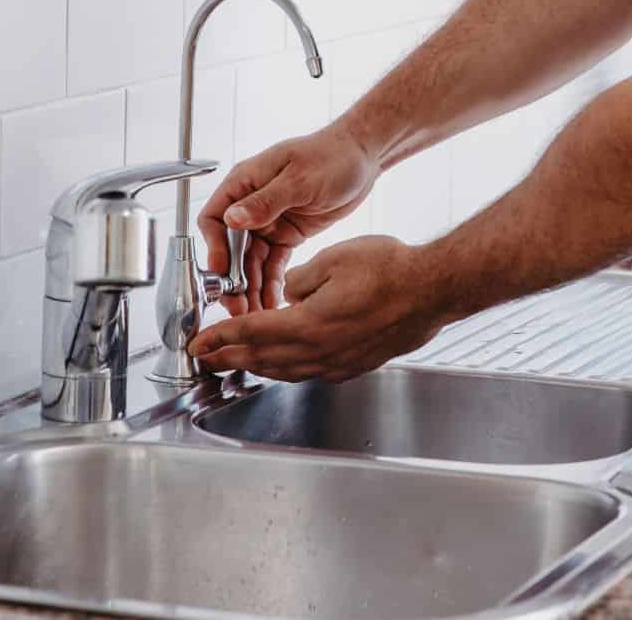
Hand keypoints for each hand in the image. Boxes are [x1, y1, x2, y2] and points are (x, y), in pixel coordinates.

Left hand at [189, 236, 447, 382]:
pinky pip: (306, 372)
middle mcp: (319, 352)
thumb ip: (299, 280)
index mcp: (308, 325)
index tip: (198, 343)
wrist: (432, 291)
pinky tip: (281, 362)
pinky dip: (283, 368)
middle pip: (261, 360)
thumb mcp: (333, 259)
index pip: (250, 334)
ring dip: (254, 366)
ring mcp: (337, 363)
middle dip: (228, 358)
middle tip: (205, 358)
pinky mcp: (352, 365)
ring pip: (283, 371)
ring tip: (235, 361)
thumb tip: (286, 292)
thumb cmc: (391, 271)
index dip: (219, 338)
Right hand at [198, 124, 378, 313]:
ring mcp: (268, 221)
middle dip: (233, 278)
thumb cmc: (331, 155)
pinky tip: (273, 302)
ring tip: (256, 313)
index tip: (222, 274)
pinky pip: (273, 263)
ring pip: (250, 261)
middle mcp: (252, 204)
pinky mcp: (287, 234)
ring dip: (250, 286)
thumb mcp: (298, 179)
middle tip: (238, 306)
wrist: (362, 159)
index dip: (214, 248)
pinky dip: (271, 283)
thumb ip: (264, 201)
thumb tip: (231, 218)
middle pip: (230, 247)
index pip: (215, 219)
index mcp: (245, 183)